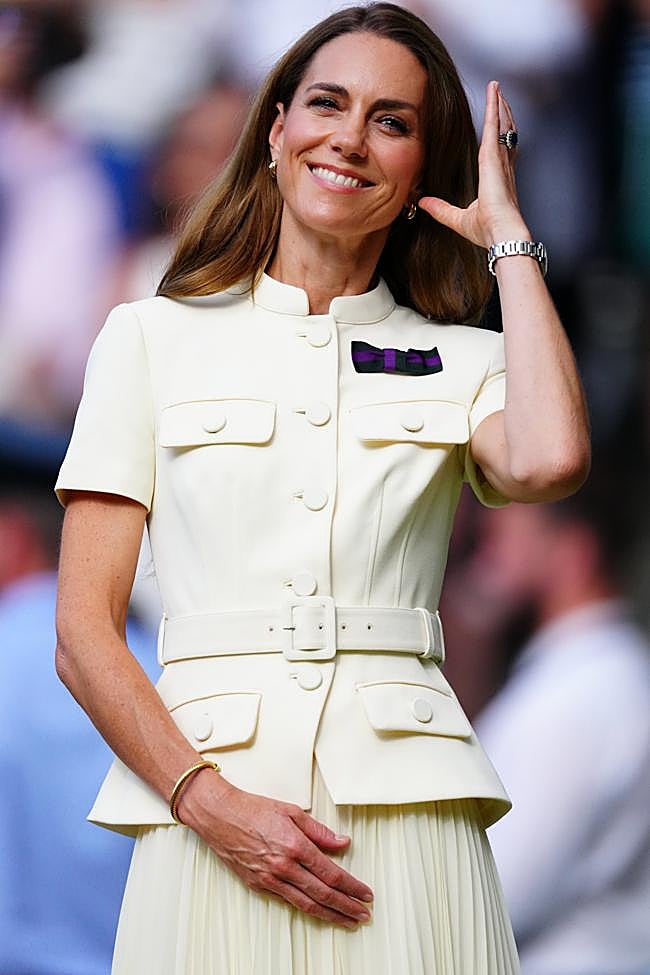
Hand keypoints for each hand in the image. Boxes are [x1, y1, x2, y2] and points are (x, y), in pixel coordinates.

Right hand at [177, 768, 373, 927]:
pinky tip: (318, 912)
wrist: (219, 815)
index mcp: (296, 845)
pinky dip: (306, 909)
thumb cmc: (252, 809)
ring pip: (306, 904)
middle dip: (347, 907)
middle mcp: (284, 866)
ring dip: (330, 915)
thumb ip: (319, 831)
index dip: (352, 887)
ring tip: (347, 921)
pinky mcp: (258, 885)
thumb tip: (342, 842)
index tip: (365, 894)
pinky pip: (287, 901)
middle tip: (363, 915)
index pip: (332, 874)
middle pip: (323, 894)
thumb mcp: (291, 811)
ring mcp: (270, 879)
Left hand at [418, 81, 528, 248]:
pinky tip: (494, 92)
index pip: (497, 151)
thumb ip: (440, 209)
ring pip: (501, 125)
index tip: (498, 125)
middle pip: (503, 134)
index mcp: (496, 179)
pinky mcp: (494, 155)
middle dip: (502, 115)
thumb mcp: (456, 218)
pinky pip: (494, 125)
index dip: (498, 137)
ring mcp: (499, 159)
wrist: (500, 233)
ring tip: (496, 89)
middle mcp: (501, 166)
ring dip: (499, 106)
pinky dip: (495, 107)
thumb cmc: (487, 231)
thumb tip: (422, 202)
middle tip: (500, 98)